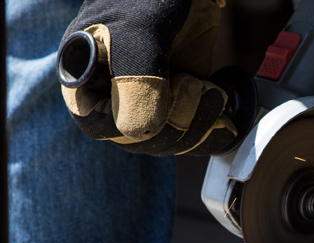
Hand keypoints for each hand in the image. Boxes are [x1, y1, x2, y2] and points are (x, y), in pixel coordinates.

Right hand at [59, 0, 235, 155]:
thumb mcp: (140, 30)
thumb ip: (137, 77)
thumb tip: (138, 131)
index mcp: (87, 74)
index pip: (99, 125)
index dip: (135, 125)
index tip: (169, 93)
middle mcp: (114, 93)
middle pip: (139, 140)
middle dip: (176, 124)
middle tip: (197, 86)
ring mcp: (149, 99)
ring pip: (169, 141)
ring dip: (199, 126)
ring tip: (212, 90)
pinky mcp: (180, 101)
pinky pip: (193, 134)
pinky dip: (214, 130)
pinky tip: (226, 110)